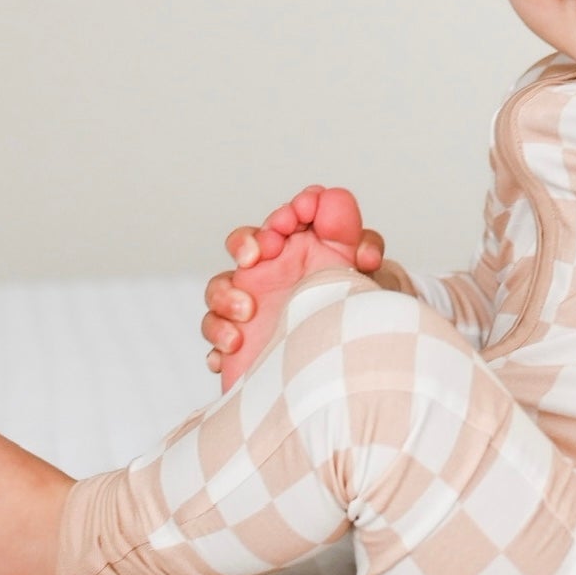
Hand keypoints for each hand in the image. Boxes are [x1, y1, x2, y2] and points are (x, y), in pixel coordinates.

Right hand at [200, 185, 385, 379]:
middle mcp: (271, 277)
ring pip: (218, 289)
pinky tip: (234, 344)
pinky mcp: (240, 342)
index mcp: (301, 254)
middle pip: (242, 245)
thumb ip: (353, 235)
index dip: (284, 216)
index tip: (295, 220)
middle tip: (261, 254)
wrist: (347, 371)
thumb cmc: (353, 316)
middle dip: (245, 243)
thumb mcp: (360, 273)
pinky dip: (219, 337)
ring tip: (247, 312)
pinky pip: (214, 334)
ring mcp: (251, 308)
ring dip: (225, 295)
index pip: (282, 221)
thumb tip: (334, 203)